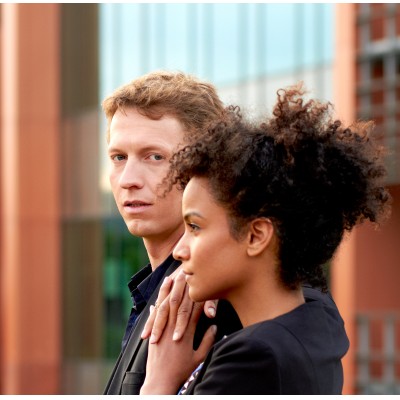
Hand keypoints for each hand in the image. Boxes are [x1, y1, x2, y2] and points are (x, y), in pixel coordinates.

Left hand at [140, 271, 216, 393]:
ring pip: (164, 307)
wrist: (159, 382)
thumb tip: (214, 325)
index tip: (200, 283)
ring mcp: (162, 330)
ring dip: (165, 292)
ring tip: (167, 280)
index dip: (197, 296)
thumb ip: (207, 340)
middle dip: (180, 287)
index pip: (193, 310)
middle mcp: (173, 327)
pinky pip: (154, 317)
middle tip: (182, 272)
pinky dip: (156, 308)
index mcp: (186, 332)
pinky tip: (155, 302)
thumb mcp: (198, 357)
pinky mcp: (154, 334)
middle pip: (177, 303)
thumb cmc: (182, 371)